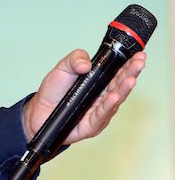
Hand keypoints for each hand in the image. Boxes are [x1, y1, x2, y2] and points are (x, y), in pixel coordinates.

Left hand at [21, 48, 146, 143]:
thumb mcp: (62, 68)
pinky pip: (101, 114)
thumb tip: (86, 63)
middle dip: (131, 72)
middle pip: (120, 83)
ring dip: (124, 89)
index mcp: (99, 82)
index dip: (129, 64)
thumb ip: (74, 59)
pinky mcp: (92, 124)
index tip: (139, 55)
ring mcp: (100, 110)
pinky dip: (108, 105)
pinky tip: (114, 97)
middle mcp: (103, 96)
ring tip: (130, 79)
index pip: (117, 71)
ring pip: (115, 99)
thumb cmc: (54, 91)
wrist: (39, 111)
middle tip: (140, 62)